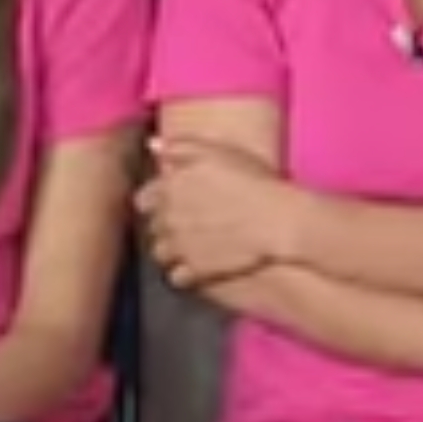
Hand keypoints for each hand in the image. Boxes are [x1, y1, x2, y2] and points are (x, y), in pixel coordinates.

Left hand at [135, 138, 297, 287]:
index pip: (143, 199)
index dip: (158, 200)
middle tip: (194, 222)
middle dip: (168, 225)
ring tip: (198, 245)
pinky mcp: (194, 270)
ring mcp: (179, 246)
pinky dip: (187, 273)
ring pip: (161, 253)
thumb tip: (153, 145)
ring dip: (175, 250)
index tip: (175, 202)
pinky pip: (177, 277)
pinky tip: (204, 264)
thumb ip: (183, 147)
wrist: (279, 221)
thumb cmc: (255, 183)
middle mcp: (167, 218)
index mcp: (170, 188)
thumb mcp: (220, 153)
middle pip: (154, 227)